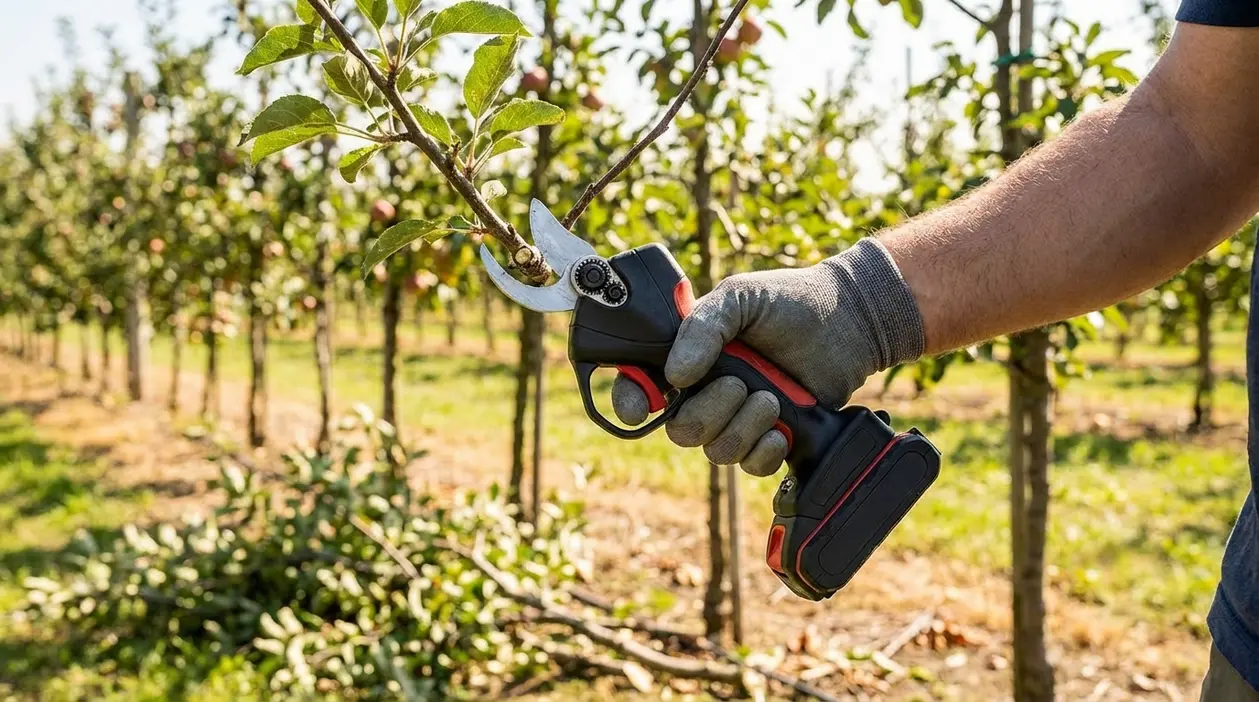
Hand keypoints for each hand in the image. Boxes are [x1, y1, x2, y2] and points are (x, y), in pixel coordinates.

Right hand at [611, 239, 924, 476]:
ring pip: (716, 450)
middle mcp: (707, 391)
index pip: (642, 385)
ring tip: (772, 400)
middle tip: (741, 384)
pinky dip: (764, 452)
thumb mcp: (740, 298)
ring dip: (743, 428)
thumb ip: (703, 327)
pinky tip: (782, 429)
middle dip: (709, 412)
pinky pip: (751, 465)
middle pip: (681, 430)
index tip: (643, 407)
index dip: (632, 400)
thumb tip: (674, 374)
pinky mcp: (771, 438)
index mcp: (688, 355)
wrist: (849, 321)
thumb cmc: (790, 301)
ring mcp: (738, 417)